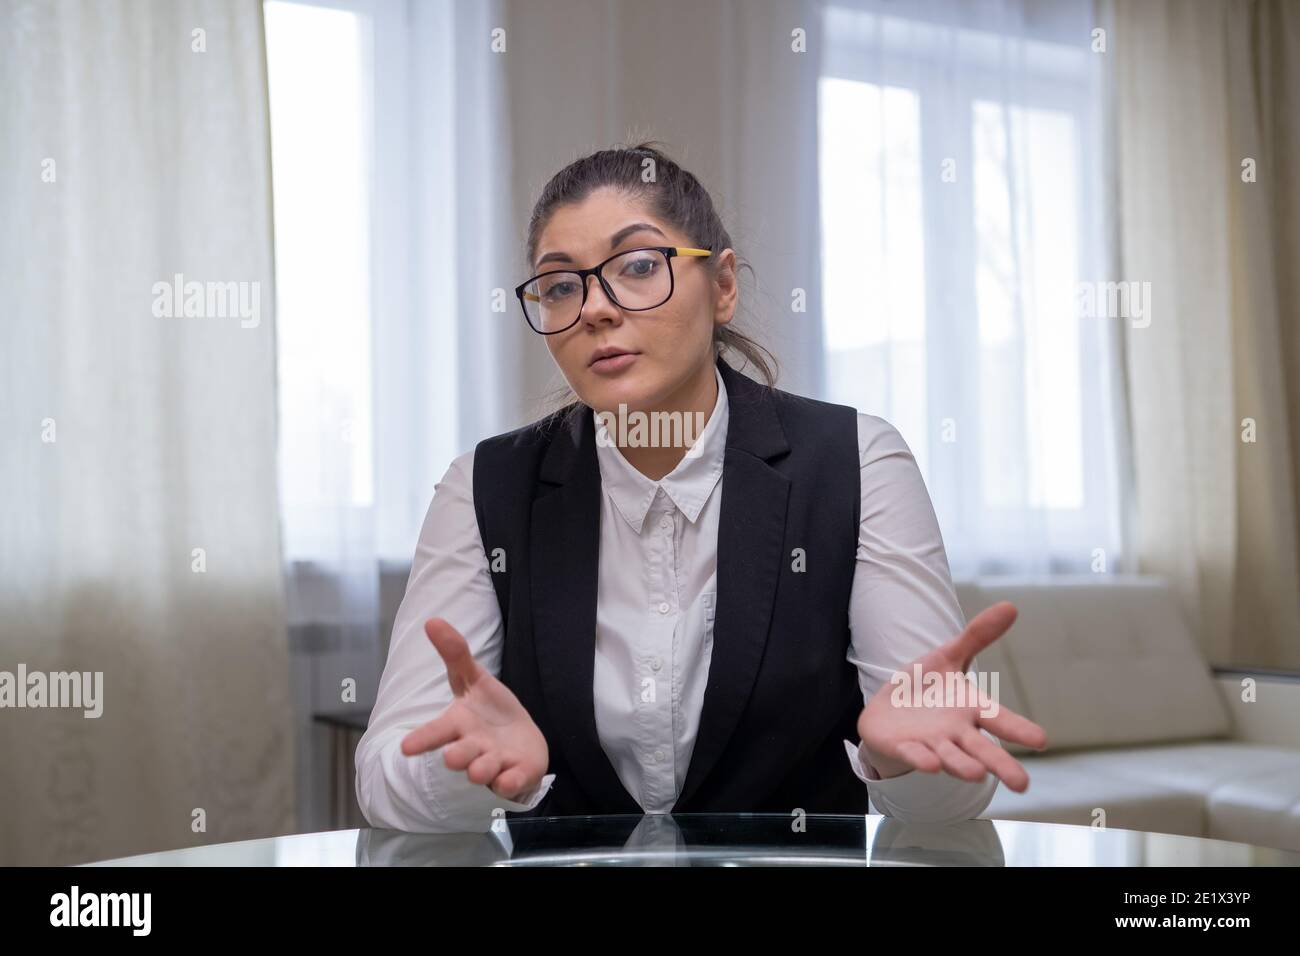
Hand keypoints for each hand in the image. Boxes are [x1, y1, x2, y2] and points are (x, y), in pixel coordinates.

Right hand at [400, 618, 549, 801]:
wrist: (521, 740)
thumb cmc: (490, 710)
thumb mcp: (474, 679)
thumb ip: (455, 654)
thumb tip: (432, 620)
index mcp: (459, 725)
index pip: (437, 732)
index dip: (423, 739)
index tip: (406, 748)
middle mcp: (473, 748)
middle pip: (460, 755)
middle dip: (456, 757)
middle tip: (451, 757)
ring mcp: (494, 763)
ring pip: (484, 770)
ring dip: (482, 769)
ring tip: (480, 769)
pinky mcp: (516, 774)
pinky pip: (511, 782)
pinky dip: (510, 782)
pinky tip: (508, 779)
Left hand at [857, 602, 1046, 792]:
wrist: (887, 710)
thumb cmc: (927, 688)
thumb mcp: (948, 656)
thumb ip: (977, 636)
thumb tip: (1011, 606)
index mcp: (971, 709)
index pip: (1000, 719)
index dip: (1019, 729)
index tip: (1041, 740)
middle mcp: (956, 732)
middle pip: (982, 750)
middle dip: (999, 765)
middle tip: (1022, 784)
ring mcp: (930, 743)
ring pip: (950, 758)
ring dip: (961, 766)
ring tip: (976, 774)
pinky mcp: (903, 748)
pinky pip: (913, 755)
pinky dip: (921, 759)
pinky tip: (930, 764)